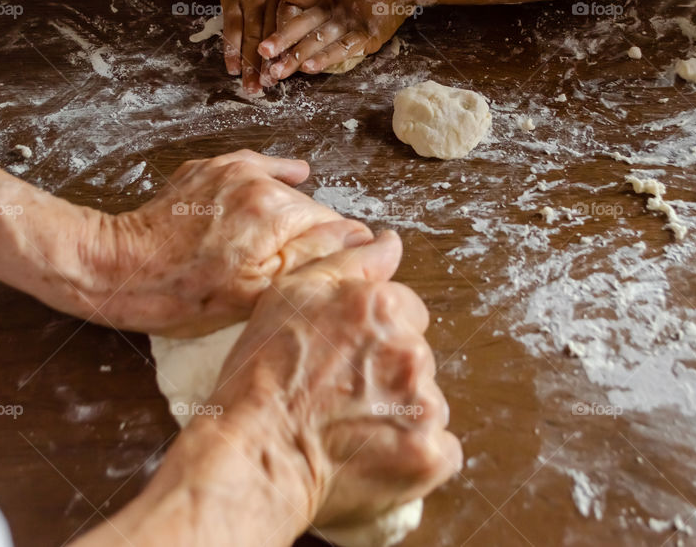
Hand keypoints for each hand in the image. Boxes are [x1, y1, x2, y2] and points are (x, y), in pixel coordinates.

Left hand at [81, 150, 371, 336]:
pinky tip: (296, 175)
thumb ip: (314, 260)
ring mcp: (234, 170)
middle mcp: (259, 181)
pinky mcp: (213, 167)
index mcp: (276, 213)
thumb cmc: (183, 294)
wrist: (118, 270)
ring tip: (273, 246)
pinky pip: (261, 166)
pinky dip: (276, 175)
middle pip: (311, 210)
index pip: (336, 228)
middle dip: (311, 237)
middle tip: (296, 268)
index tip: (336, 271)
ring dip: (288, 216)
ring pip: (286, 193)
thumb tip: (361, 240)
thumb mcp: (257, 293)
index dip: (340, 253)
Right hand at [212, 231, 461, 527]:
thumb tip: (389, 241)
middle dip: (388, 373)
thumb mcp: (291, 295)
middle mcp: (411, 351)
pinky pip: (440, 449)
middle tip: (341, 395)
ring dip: (400, 413)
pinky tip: (374, 455)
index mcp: (382, 307)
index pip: (407, 312)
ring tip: (351, 428)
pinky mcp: (431, 454)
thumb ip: (348, 260)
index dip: (373, 335)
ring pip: (426, 402)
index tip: (343, 357)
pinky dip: (414, 455)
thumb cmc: (263, 377)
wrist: (255, 455)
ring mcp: (426, 406)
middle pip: (416, 357)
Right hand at [217, 0, 307, 92]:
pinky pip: (230, 27)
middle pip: (271, 31)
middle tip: (272, 84)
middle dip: (271, 61)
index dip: (294, 42)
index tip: (298, 66)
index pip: (296, 18)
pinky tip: (233, 69)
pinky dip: (231, 49)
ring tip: (253, 87)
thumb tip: (337, 27)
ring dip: (250, 62)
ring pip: (250, 33)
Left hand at [257, 0, 417, 80]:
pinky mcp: (370, 36)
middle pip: (304, 25)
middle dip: (282, 40)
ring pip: (319, 42)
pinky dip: (327, 58)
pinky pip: (345, 49)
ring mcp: (352, 22)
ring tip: (277, 71)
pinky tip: (311, 69)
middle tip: (261, 51)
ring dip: (297, 57)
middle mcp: (337, 7)